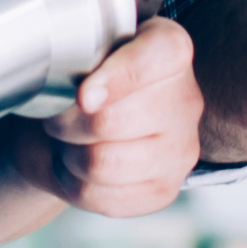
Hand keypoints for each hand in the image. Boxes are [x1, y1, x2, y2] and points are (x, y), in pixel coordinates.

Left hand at [29, 19, 202, 218]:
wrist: (69, 131)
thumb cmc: (74, 82)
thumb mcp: (74, 51)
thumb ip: (79, 53)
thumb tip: (88, 97)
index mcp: (170, 50)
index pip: (161, 56)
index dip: (117, 77)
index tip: (82, 96)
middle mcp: (187, 100)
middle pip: (112, 120)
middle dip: (66, 122)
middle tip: (59, 116)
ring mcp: (181, 151)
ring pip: (103, 163)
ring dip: (69, 154)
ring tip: (71, 142)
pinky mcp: (163, 191)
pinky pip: (101, 197)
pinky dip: (74, 185)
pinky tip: (80, 167)